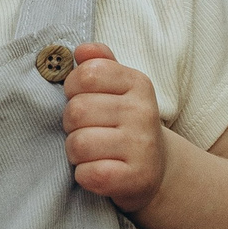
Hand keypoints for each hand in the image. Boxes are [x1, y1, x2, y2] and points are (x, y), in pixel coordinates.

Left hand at [62, 42, 167, 212]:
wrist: (156, 168)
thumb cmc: (126, 123)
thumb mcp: (119, 88)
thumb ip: (100, 63)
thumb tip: (81, 50)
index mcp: (137, 83)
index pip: (86, 74)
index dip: (72, 89)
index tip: (81, 99)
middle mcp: (143, 112)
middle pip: (77, 110)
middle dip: (70, 124)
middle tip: (85, 130)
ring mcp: (142, 146)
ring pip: (78, 144)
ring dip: (75, 152)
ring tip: (90, 152)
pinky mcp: (136, 178)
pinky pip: (89, 174)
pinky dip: (84, 175)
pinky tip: (96, 171)